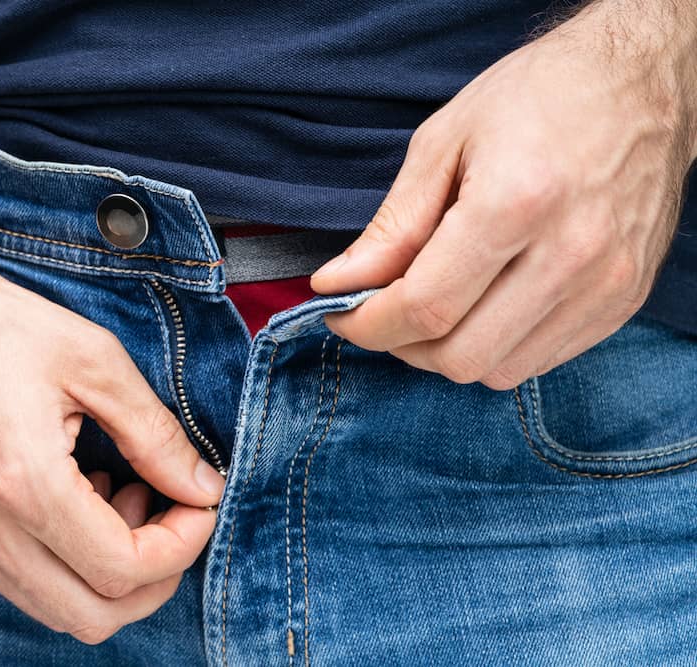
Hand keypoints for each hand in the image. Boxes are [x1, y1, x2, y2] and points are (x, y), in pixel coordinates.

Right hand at [0, 242, 224, 643]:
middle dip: (156, 578)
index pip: (124, 569)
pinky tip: (84, 495)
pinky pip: (24, 581)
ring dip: (111, 573)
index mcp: (24, 486)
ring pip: (57, 608)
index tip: (199, 501)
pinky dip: (70, 561)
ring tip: (127, 494)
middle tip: (175, 514)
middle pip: (94, 615)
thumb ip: (155, 432)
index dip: (182, 544)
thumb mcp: (91, 359)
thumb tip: (201, 484)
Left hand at [310, 0, 696, 389]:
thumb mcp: (443, 144)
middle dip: (402, 345)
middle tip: (382, 311)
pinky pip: (540, 360)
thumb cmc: (538, 98)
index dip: (368, 324)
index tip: (340, 313)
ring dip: (447, 352)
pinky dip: (495, 347)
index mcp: (516, 203)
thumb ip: (392, 227)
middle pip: (459, 355)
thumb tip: (340, 283)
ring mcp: (605, 284)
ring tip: (432, 305)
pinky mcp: (623, 300)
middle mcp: (570, 254)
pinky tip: (481, 305)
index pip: (424, 307)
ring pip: (499, 370)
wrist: (642, 84)